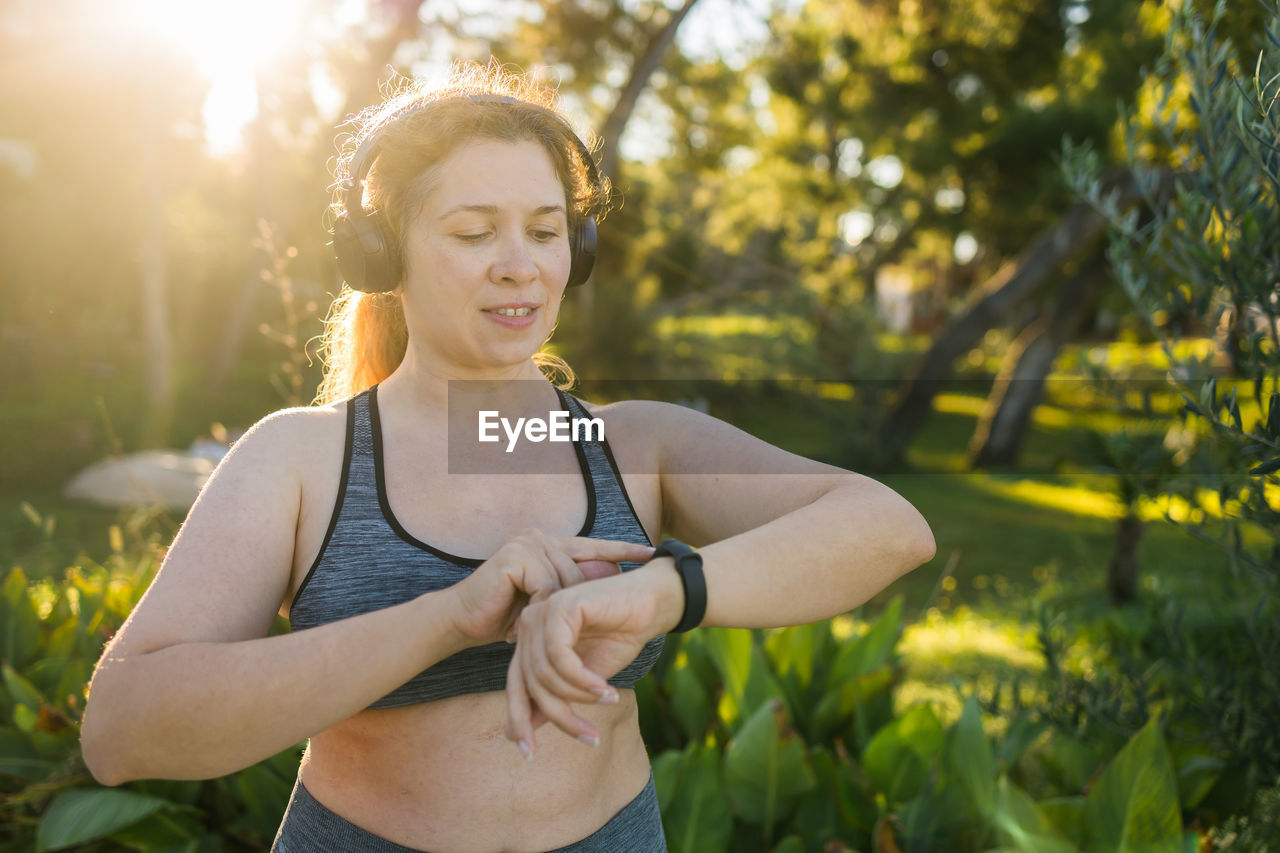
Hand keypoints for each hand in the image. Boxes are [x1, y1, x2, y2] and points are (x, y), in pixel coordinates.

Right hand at [447, 529, 654, 646]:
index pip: (594, 547)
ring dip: (555, 610)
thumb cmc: (502, 614)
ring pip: (565, 582)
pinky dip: (541, 609)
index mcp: (551, 544)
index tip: (653, 553)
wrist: (461, 620)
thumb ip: (574, 588)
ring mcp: (528, 544)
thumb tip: (615, 578)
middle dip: (579, 602)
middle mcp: (540, 537)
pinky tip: (522, 625)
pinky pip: (547, 588)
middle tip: (570, 626)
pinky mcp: (516, 557)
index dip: (623, 551)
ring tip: (534, 629)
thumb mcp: (546, 603)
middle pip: (580, 572)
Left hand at [503, 564, 681, 757]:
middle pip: (531, 684)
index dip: (519, 720)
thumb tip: (512, 735)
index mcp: (530, 641)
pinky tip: (605, 688)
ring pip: (545, 674)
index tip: (529, 755)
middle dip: (560, 716)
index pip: (515, 686)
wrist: (650, 605)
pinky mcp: (560, 606)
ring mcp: (542, 613)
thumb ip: (550, 699)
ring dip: (579, 697)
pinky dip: (583, 679)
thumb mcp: (582, 680)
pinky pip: (560, 657)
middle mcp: (529, 625)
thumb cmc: (618, 638)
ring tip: (607, 700)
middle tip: (590, 737)